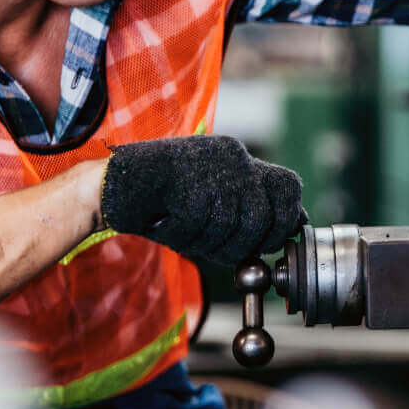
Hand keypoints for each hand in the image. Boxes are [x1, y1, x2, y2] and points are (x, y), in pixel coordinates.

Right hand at [100, 135, 306, 266]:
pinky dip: (181, 237)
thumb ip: (249, 209)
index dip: (285, 221)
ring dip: (207, 244)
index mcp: (240, 158)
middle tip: (219, 252)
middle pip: (262, 217)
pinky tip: (166, 226)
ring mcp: (208, 164)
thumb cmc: (164, 200)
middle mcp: (232, 155)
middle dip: (243, 247)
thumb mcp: (213, 200)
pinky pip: (196, 226)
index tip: (268, 244)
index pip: (288, 186)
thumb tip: (294, 226)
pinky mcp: (184, 178)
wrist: (113, 184)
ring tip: (185, 236)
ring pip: (229, 226)